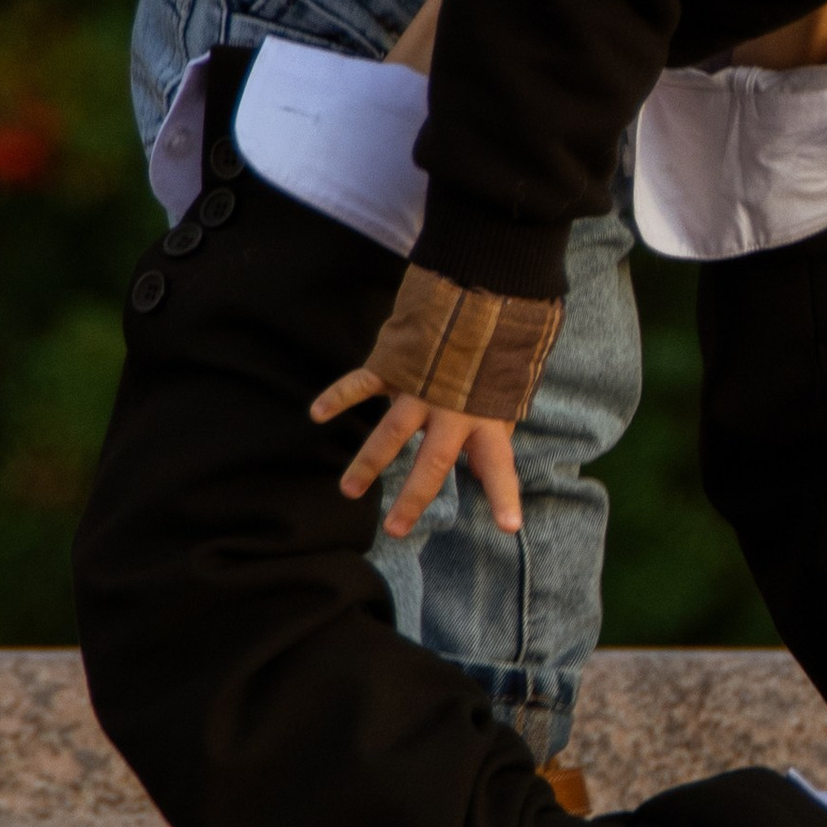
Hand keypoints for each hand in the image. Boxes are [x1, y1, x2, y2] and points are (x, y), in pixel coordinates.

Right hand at [308, 371, 522, 539]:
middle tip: (395, 530)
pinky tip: (318, 414)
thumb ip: (491, 433)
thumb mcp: (503, 397)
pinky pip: (363, 384)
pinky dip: (339, 397)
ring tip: (349, 491)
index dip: (504, 494)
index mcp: (486, 418)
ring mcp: (422, 388)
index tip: (509, 527)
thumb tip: (484, 469)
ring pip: (392, 432)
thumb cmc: (492, 356)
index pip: (500, 463)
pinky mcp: (397, 367)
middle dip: (414, 497)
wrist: (479, 296)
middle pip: (434, 461)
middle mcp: (454, 409)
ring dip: (369, 463)